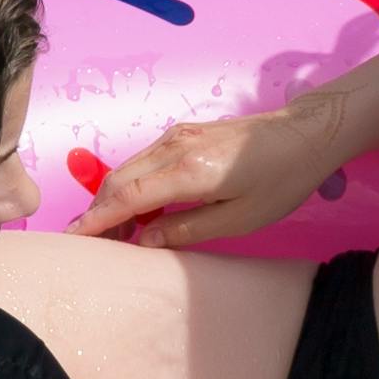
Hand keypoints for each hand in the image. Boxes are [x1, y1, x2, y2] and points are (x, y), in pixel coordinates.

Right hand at [65, 104, 343, 248]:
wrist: (305, 135)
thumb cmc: (281, 181)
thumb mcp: (239, 219)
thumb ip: (187, 230)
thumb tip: (144, 241)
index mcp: (189, 170)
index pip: (127, 196)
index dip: (97, 219)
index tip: (74, 239)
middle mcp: (175, 146)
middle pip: (118, 180)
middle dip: (99, 212)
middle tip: (89, 245)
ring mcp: (177, 135)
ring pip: (128, 168)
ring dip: (113, 199)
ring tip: (111, 234)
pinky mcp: (182, 133)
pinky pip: (143, 161)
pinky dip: (131, 185)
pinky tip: (137, 211)